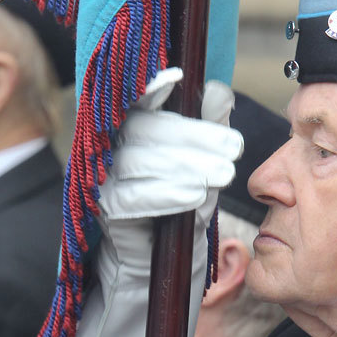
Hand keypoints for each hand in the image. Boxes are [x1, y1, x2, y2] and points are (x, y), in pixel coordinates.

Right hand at [98, 69, 241, 224]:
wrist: (157, 259)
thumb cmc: (178, 204)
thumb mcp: (202, 163)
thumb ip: (210, 126)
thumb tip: (219, 91)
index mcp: (131, 124)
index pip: (136, 99)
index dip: (151, 86)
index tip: (178, 77)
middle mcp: (110, 144)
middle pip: (145, 129)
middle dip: (194, 135)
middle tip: (234, 147)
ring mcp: (102, 174)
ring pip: (139, 160)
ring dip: (186, 165)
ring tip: (224, 174)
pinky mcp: (104, 206)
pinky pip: (132, 196)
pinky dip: (166, 194)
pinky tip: (195, 196)